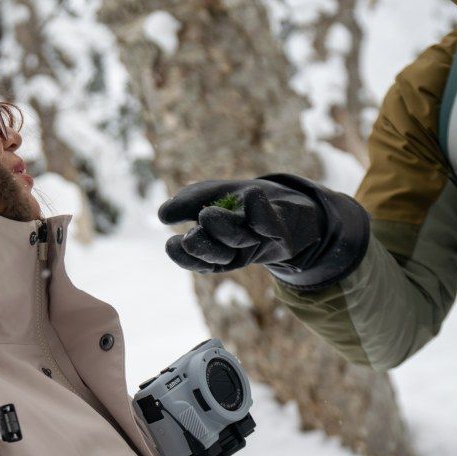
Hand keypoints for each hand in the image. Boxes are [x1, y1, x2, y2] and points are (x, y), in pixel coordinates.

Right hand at [158, 174, 369, 289]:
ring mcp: (262, 240)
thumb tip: (163, 215)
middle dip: (204, 246)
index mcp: (219, 249)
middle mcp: (239, 249)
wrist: (293, 205)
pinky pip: (270, 222)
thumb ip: (188, 202)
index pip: (199, 260)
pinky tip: (251, 195)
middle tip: (188, 237)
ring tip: (207, 214)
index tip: (171, 244)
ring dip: (223, 228)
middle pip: (220, 255)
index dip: (185, 257)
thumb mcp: (212, 195)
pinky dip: (260, 210)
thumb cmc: (245, 203)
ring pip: (239, 240)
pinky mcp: (283, 229)